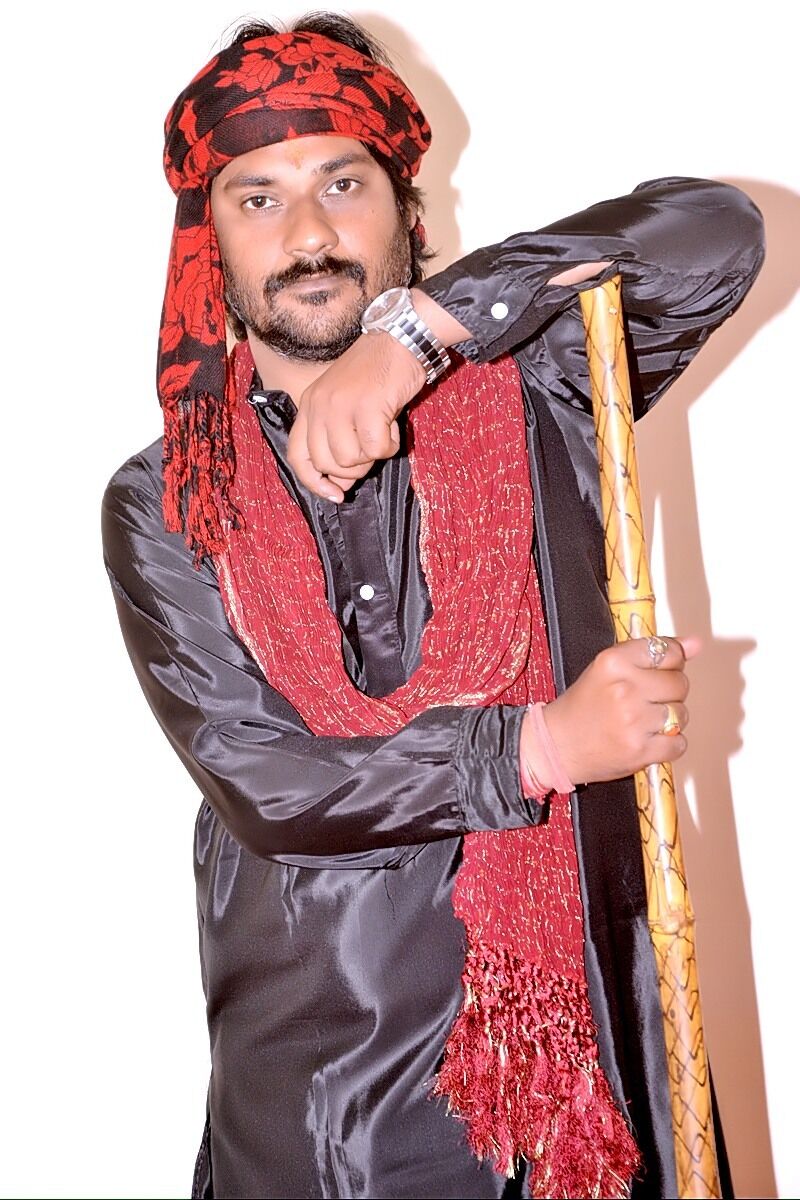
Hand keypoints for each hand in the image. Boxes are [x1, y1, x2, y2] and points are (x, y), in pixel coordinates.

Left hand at [286, 331, 426, 501]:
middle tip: (370, 449)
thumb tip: (341, 486)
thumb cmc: (376, 376)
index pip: (297, 456)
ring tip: (383, 431)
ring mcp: (340, 405)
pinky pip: (375, 449)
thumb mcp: (347, 406)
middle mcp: (318, 405)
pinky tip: (393, 425)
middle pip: (325, 464)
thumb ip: (339, 443)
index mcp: (309, 405)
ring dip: (372, 455)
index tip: (335, 494)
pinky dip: (390, 445)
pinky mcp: (366, 406)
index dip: (313, 482)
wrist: (399, 340)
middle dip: (351, 469)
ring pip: (348, 460)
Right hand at [533, 636, 700, 784]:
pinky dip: (669, 744)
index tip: (664, 669)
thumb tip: (695, 643)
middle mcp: (624, 689)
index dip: (672, 662)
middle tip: (647, 699)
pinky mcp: (640, 751)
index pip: (668, 651)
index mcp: (613, 662)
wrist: (556, 745)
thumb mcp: (608, 668)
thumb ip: (652, 653)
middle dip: (670, 692)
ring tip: (644, 720)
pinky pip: (679, 742)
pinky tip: (647, 739)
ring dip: (669, 719)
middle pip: (680, 683)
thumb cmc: (582, 706)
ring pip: (681, 714)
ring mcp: (633, 722)